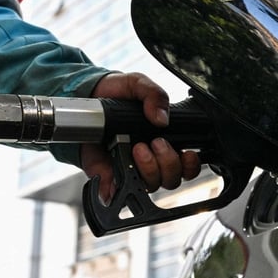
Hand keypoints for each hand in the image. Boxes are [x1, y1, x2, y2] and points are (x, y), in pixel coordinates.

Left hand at [81, 72, 200, 201]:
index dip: (190, 165)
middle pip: (171, 179)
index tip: (186, 153)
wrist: (87, 97)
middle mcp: (152, 159)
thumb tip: (162, 119)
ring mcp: (131, 169)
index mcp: (166, 141)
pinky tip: (116, 171)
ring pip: (151, 186)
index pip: (186, 165)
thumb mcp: (138, 85)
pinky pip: (119, 192)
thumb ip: (154, 95)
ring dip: (148, 169)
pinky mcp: (110, 176)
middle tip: (155, 142)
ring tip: (136, 148)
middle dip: (168, 163)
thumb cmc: (118, 93)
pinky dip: (119, 188)